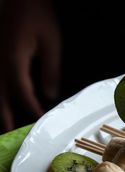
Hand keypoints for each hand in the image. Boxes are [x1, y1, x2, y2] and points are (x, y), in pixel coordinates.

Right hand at [0, 0, 60, 131]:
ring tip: (3, 123)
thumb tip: (49, 95)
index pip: (23, 94)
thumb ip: (50, 72)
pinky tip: (1, 99)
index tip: (40, 119)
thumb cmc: (38, 16)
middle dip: (5, 116)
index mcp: (13, 62)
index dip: (32, 109)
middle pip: (0, 97)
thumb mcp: (51, 44)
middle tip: (9, 132)